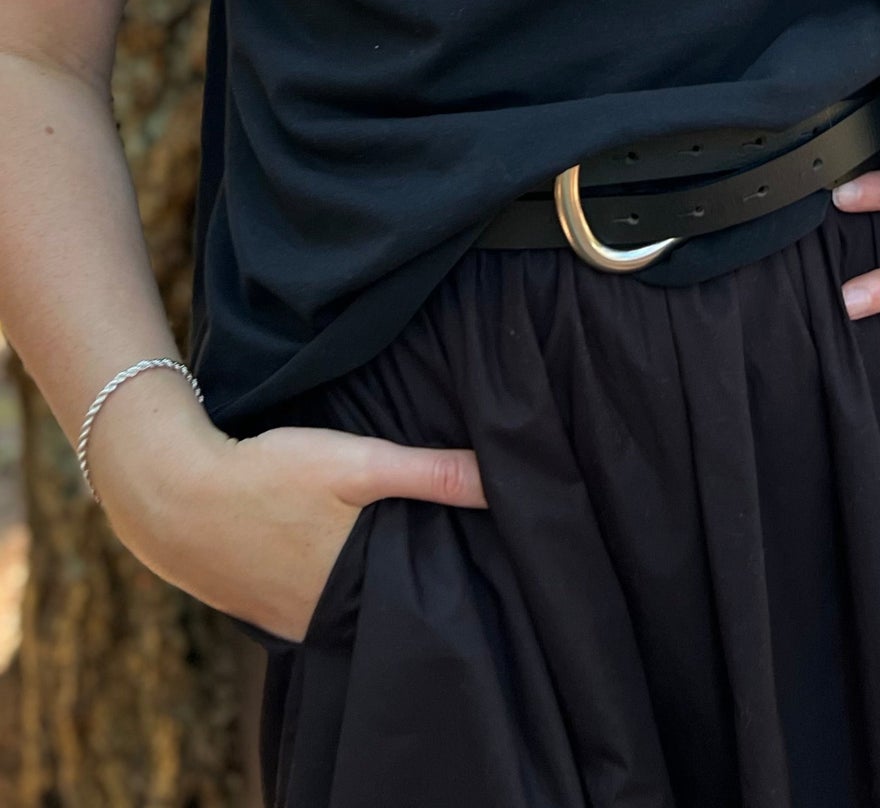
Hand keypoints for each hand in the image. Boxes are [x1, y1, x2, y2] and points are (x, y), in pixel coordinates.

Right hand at [91, 380, 486, 642]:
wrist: (173, 496)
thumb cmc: (267, 478)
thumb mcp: (355, 463)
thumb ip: (428, 473)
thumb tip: (498, 481)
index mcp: (359, 594)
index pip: (429, 591)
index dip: (457, 563)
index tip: (486, 537)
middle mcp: (331, 622)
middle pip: (395, 597)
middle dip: (422, 568)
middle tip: (451, 528)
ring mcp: (298, 623)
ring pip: (360, 599)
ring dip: (379, 571)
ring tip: (404, 529)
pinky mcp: (273, 611)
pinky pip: (325, 599)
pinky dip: (342, 577)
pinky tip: (347, 543)